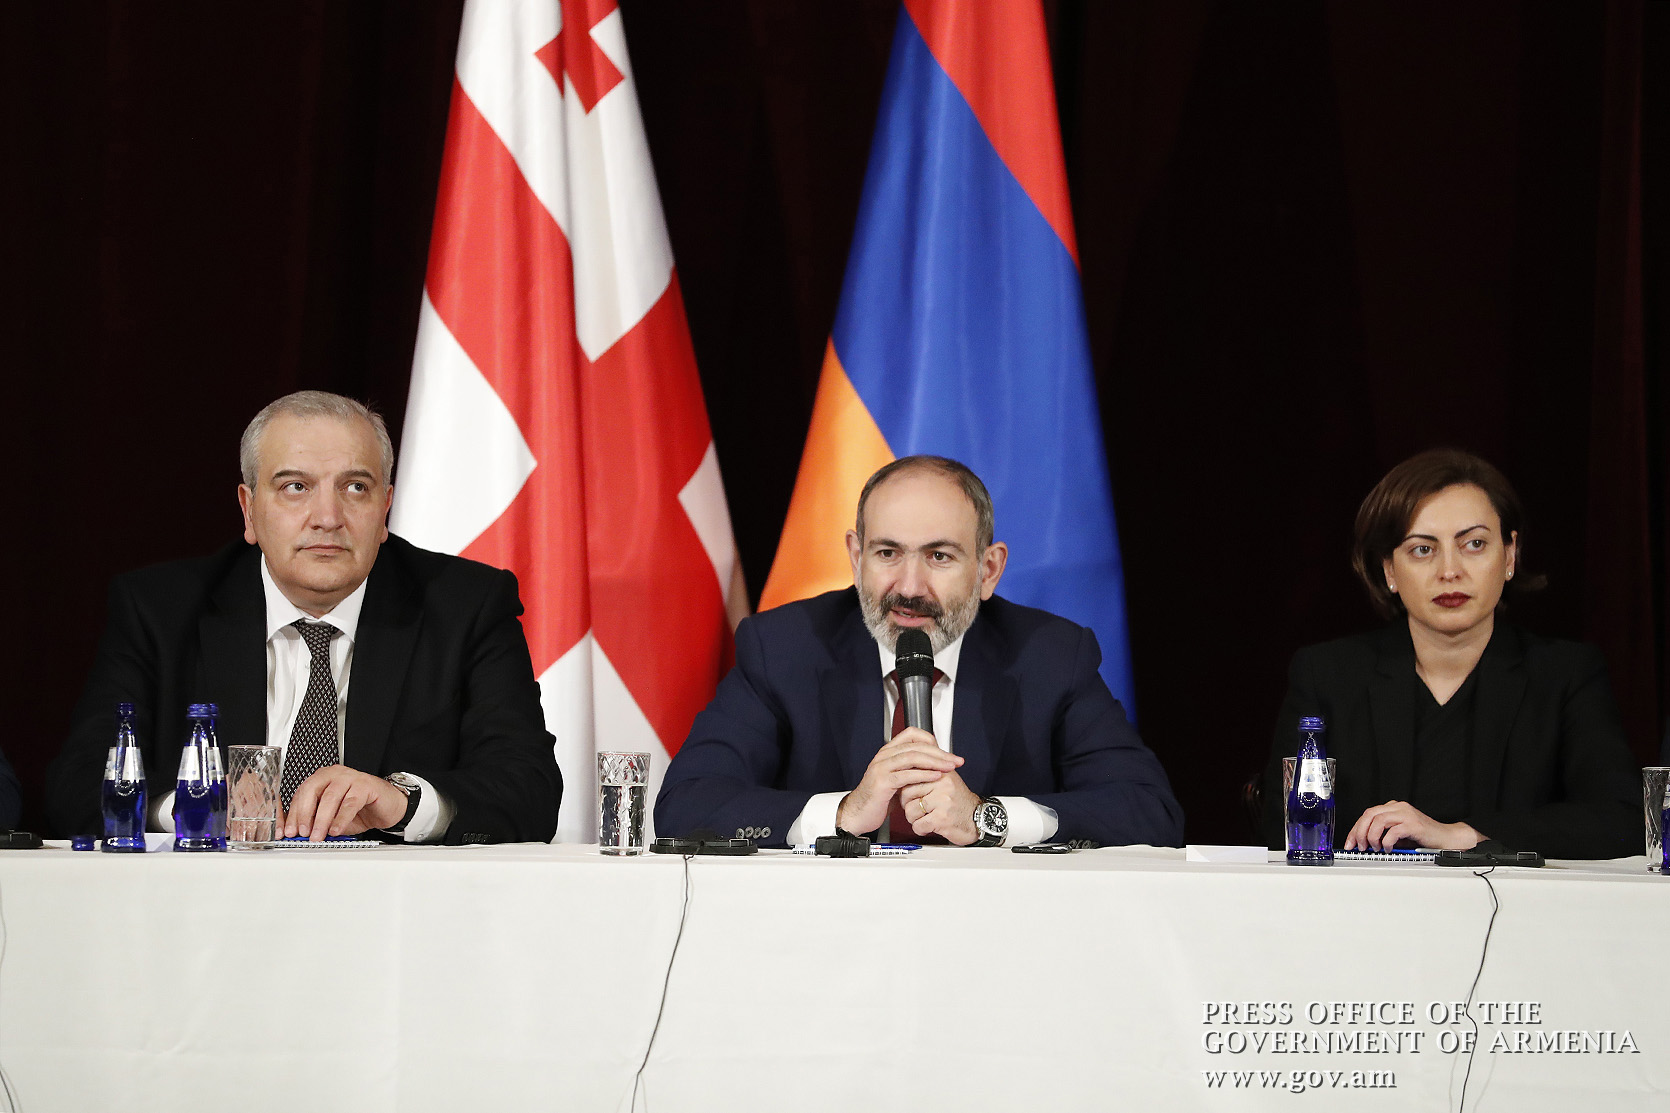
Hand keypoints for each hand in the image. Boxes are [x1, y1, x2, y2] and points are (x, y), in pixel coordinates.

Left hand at [283, 765, 408, 840]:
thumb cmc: (359, 809)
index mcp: (321, 779)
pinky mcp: (366, 785)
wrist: (387, 806)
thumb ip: (316, 821)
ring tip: (318, 836)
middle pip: (312, 790)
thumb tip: (297, 834)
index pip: (301, 793)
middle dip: (304, 814)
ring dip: (322, 820)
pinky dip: (341, 819)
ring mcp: (350, 778)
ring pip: (330, 797)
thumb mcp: (332, 817)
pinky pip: (350, 803)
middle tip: (303, 833)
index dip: (293, 814)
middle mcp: (334, 775)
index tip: (289, 831)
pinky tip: (336, 830)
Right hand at [835, 727, 962, 834]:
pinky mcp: (882, 782)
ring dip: (934, 762)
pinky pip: (906, 775)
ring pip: (912, 757)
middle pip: (916, 746)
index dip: (932, 740)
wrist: (859, 813)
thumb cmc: (879, 797)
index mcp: (888, 752)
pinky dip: (923, 774)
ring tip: (949, 767)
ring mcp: (881, 767)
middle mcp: (884, 756)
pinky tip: (935, 776)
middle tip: (956, 760)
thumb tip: (933, 764)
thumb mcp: (897, 779)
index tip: (948, 752)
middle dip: (940, 753)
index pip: (912, 735)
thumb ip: (910, 769)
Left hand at [897, 769, 981, 844]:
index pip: (911, 776)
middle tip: (918, 809)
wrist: (979, 818)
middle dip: (908, 805)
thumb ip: (929, 773)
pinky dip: (920, 829)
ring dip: (914, 819)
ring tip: (925, 818)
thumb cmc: (960, 801)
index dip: (905, 789)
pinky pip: (918, 825)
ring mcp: (942, 801)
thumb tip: (905, 770)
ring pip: (910, 810)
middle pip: (906, 793)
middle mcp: (942, 784)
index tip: (909, 795)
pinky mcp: (942, 818)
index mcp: (942, 772)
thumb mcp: (946, 780)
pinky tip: (929, 827)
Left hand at [1345, 800, 1482, 850]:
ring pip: (1378, 820)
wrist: (1445, 838)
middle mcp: (1398, 807)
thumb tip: (1364, 844)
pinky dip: (1386, 841)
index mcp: (1393, 807)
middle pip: (1370, 815)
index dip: (1356, 829)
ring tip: (1375, 848)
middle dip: (1359, 832)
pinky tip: (1387, 848)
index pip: (1368, 814)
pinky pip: (1393, 831)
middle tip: (1359, 846)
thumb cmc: (1422, 837)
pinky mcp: (1414, 824)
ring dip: (1372, 837)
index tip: (1350, 843)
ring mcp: (1406, 814)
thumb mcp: (1398, 834)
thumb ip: (1382, 834)